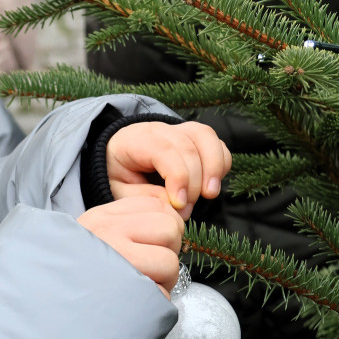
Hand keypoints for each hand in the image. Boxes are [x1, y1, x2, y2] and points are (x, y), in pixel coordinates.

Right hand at [77, 184, 183, 297]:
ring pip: (170, 262)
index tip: (157, 243)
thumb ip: (126, 223)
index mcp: (103, 217)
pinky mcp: (125, 291)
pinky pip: (161, 294)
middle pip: (171, 229)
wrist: (44, 302)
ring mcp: (117, 261)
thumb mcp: (92, 234)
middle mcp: (109, 232)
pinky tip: (135, 303)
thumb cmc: (72, 272)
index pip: (157, 205)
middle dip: (170, 252)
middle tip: (152, 268)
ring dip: (165, 280)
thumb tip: (170, 224)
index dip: (167, 225)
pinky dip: (154, 303)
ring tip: (143, 286)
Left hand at [107, 121, 230, 218]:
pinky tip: (211, 185)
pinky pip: (216, 144)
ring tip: (209, 194)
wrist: (118, 156)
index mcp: (136, 140)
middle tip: (186, 208)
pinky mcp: (195, 138)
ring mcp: (179, 130)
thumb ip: (143, 196)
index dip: (178, 177)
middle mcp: (160, 130)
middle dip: (194, 181)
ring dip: (214, 168)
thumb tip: (172, 203)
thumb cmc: (119, 173)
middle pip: (187, 146)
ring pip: (206, 137)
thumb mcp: (119, 189)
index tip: (180, 203)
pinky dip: (220, 163)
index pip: (164, 150)